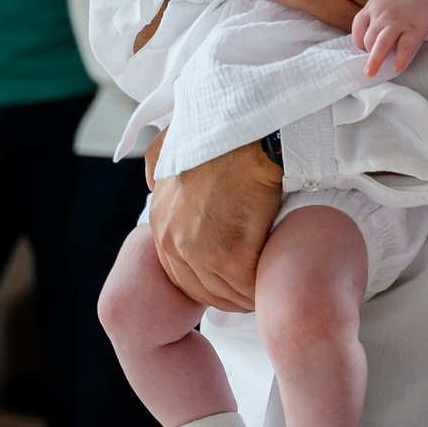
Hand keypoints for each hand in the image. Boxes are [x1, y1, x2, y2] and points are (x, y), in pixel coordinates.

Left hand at [151, 140, 282, 309]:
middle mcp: (172, 240)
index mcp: (160, 219)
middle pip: (200, 287)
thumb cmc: (221, 134)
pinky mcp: (229, 257)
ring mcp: (198, 251)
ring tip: (266, 286)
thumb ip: (159, 166)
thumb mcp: (172, 144)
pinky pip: (247, 288)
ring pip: (224, 292)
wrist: (249, 132)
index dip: (207, 274)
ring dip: (245, 294)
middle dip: (226, 290)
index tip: (229, 273)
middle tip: (251, 286)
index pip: (179, 269)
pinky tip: (273, 281)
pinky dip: (261, 290)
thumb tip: (153, 182)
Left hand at [351, 0, 427, 76]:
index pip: (358, 26)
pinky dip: (400, 59)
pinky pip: (404, 47)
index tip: (362, 49)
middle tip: (368, 67)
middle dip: (367, 54)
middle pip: (369, 38)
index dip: (358, 41)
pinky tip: (397, 67)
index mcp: (372, 6)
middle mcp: (383, 14)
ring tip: (371, 73)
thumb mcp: (381, 2)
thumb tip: (364, 44)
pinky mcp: (413, 30)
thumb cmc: (400, 3)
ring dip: (375, 60)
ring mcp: (398, 22)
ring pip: (382, 43)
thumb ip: (371, 18)